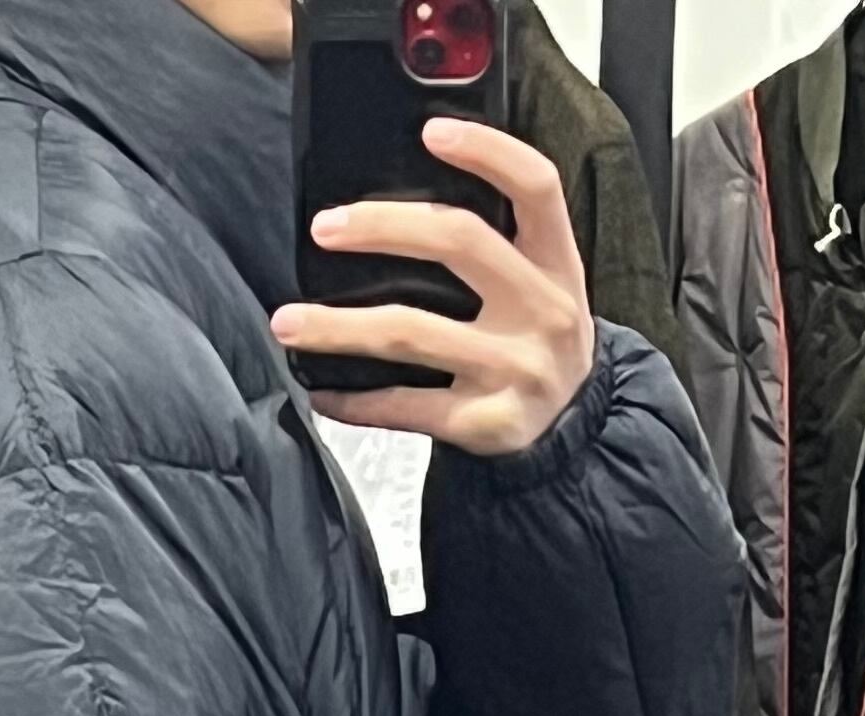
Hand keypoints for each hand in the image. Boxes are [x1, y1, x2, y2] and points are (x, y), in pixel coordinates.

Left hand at [271, 119, 593, 455]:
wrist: (576, 435)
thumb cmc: (539, 346)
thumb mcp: (546, 285)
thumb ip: (499, 242)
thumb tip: (405, 200)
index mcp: (557, 262)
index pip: (535, 186)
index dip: (486, 150)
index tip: (431, 130)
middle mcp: (542, 309)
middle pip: (458, 241)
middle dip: (382, 226)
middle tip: (326, 227)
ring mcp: (514, 368)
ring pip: (411, 331)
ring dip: (339, 327)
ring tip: (289, 322)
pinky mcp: (485, 424)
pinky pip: (406, 406)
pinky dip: (355, 400)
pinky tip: (323, 391)